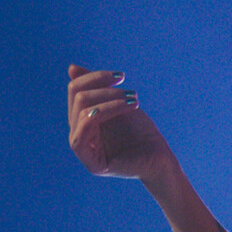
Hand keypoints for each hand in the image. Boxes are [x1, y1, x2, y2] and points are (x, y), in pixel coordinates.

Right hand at [67, 65, 173, 183]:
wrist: (160, 159)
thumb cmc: (141, 132)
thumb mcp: (118, 103)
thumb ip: (96, 88)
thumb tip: (71, 67)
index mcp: (82, 119)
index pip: (75, 90)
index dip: (95, 77)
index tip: (120, 76)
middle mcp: (78, 133)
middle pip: (77, 98)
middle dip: (106, 89)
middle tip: (131, 93)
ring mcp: (83, 150)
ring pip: (82, 111)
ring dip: (111, 100)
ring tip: (133, 101)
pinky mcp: (92, 164)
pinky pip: (82, 133)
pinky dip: (104, 113)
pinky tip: (126, 107)